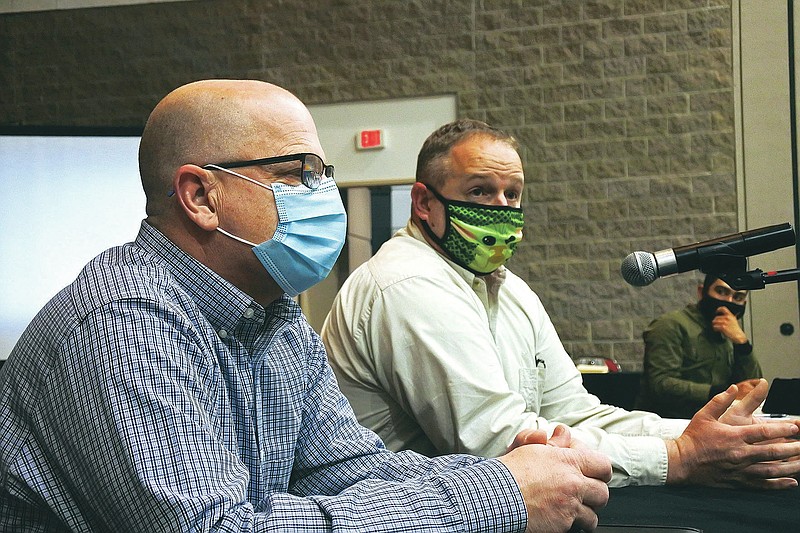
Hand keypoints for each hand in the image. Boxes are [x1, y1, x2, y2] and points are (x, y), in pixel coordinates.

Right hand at [499, 425, 611, 532]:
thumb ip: (549, 439)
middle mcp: (573, 483)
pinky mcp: (563, 525)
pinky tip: (560, 517)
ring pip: (594, 514)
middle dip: (594, 492)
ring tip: (571, 507)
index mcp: (567, 461)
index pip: (602, 465)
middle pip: (602, 491)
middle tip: (582, 491)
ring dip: (585, 511)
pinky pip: (579, 527)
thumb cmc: (508, 473)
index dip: (598, 468)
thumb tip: (563, 433)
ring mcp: (570, 506)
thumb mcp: (526, 447)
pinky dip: (573, 525)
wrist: (496, 497)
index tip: (589, 470)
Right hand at [666, 380, 799, 488]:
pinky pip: (763, 484)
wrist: (681, 462)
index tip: (795, 428)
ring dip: (791, 467)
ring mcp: (740, 469)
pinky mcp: (738, 481)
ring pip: (772, 470)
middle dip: (793, 448)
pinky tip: (791, 482)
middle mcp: (740, 454)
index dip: (782, 430)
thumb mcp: (703, 415)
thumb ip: (720, 401)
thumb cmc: (692, 437)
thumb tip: (733, 387)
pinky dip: (779, 484)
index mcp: (733, 436)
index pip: (763, 432)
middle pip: (773, 452)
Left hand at [711, 306, 747, 343]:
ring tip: (716, 327)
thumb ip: (729, 317)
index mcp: (731, 315)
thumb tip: (722, 316)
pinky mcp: (723, 327)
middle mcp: (728, 318)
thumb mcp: (734, 321)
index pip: (723, 308)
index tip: (716, 312)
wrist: (739, 336)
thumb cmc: (736, 330)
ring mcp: (725, 322)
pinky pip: (715, 326)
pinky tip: (717, 330)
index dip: (718, 309)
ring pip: (714, 322)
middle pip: (716, 317)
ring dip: (714, 325)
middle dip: (715, 321)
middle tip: (716, 324)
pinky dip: (715, 328)